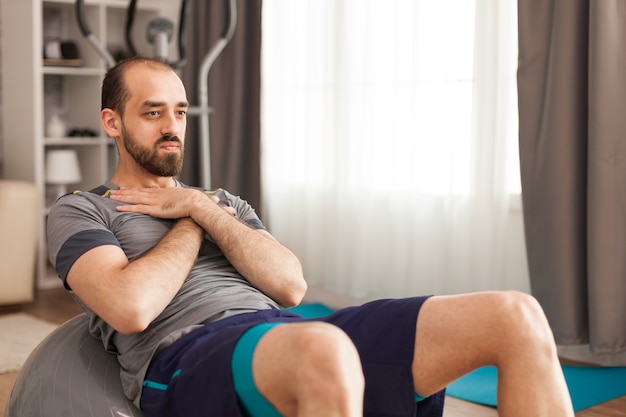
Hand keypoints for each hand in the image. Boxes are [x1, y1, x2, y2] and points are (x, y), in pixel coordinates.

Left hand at [109, 187, 235, 218]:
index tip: (126, 188)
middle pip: (136, 192)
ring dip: (121, 197)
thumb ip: (178, 198)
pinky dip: (126, 207)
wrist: (195, 202)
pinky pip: (137, 208)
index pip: (145, 189)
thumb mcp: (184, 197)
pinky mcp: (154, 209)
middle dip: (123, 191)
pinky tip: (118, 207)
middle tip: (112, 191)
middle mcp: (156, 194)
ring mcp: (154, 201)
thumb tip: (179, 199)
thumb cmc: (193, 201)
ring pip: (133, 198)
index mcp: (163, 191)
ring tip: (111, 197)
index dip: (134, 189)